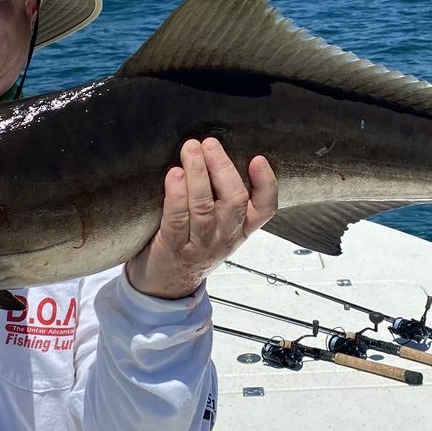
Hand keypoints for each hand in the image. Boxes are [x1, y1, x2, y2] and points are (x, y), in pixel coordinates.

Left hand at [126, 137, 277, 299]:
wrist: (165, 286)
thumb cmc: (191, 245)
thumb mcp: (218, 226)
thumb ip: (222, 197)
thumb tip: (213, 151)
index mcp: (241, 229)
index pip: (265, 209)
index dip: (266, 184)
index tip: (258, 159)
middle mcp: (225, 237)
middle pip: (233, 201)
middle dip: (222, 167)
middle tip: (209, 144)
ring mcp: (200, 244)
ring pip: (204, 207)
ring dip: (197, 174)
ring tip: (190, 150)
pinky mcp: (173, 247)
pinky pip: (177, 219)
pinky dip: (176, 195)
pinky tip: (174, 176)